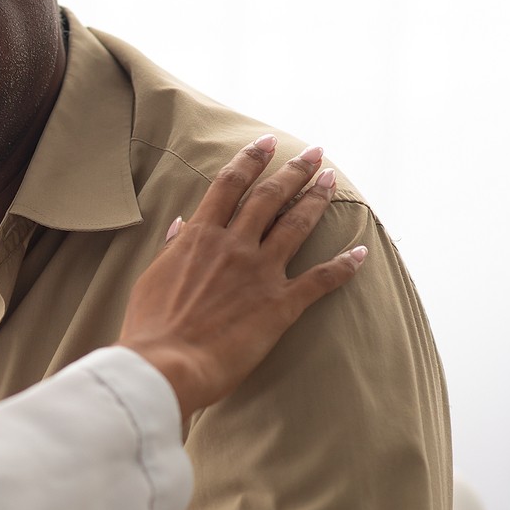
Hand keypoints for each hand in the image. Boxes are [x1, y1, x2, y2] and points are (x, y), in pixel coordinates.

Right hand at [117, 136, 365, 419]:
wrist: (165, 365)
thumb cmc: (149, 329)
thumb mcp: (151, 280)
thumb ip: (172, 250)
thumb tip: (181, 226)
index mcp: (199, 238)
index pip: (229, 186)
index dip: (249, 160)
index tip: (265, 144)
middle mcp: (233, 246)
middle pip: (269, 196)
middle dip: (294, 170)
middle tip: (314, 152)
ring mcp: (260, 272)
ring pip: (296, 224)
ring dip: (316, 199)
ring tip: (331, 180)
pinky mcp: (280, 305)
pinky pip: (320, 279)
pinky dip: (344, 265)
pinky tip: (360, 253)